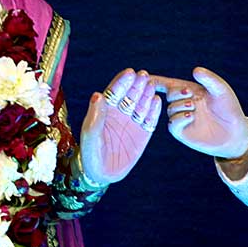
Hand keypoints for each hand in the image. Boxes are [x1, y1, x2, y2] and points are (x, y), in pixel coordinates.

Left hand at [78, 69, 161, 185]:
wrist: (102, 173)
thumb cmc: (91, 153)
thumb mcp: (90, 135)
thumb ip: (95, 116)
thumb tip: (97, 94)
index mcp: (105, 109)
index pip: (115, 91)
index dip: (122, 82)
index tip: (130, 73)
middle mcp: (120, 112)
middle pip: (130, 94)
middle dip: (137, 84)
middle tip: (144, 75)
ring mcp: (133, 122)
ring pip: (141, 104)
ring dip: (146, 94)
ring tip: (152, 85)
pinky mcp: (143, 133)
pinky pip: (150, 119)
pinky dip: (154, 110)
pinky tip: (157, 101)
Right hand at [161, 67, 247, 158]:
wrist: (235, 132)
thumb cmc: (229, 108)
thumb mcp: (221, 90)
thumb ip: (209, 79)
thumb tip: (195, 70)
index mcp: (188, 90)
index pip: (167, 84)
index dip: (154, 80)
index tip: (143, 76)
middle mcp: (182, 103)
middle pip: (169, 94)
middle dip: (176, 92)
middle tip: (189, 93)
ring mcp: (181, 117)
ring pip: (170, 109)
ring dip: (180, 105)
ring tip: (194, 106)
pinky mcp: (182, 132)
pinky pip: (172, 124)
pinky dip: (179, 118)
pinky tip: (190, 115)